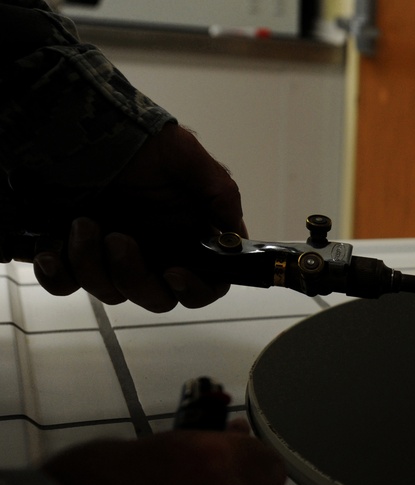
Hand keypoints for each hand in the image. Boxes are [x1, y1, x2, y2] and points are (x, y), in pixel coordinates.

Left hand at [33, 123, 246, 311]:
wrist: (81, 127)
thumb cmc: (140, 140)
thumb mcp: (187, 156)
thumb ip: (219, 194)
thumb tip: (233, 235)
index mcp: (189, 238)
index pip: (207, 284)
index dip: (194, 289)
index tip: (174, 273)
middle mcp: (156, 253)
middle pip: (157, 297)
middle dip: (135, 278)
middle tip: (119, 241)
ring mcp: (113, 257)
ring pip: (110, 292)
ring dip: (93, 265)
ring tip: (83, 223)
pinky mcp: (76, 254)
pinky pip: (67, 284)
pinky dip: (57, 275)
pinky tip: (51, 251)